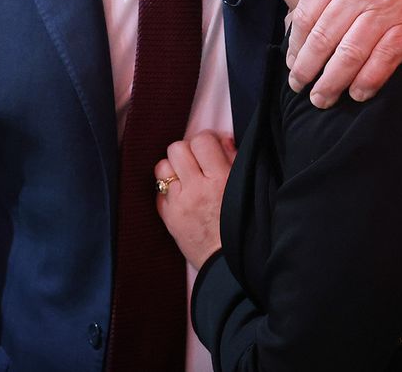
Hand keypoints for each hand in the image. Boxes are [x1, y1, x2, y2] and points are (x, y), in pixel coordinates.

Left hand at [155, 131, 236, 269]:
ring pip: (162, 166)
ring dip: (172, 168)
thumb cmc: (240, 225)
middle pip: (177, 148)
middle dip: (186, 152)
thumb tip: (221, 139)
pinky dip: (167, 190)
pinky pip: (158, 190)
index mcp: (221, 180)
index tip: (210, 149)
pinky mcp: (167, 217)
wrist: (226, 263)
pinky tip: (180, 196)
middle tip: (196, 163)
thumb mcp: (243, 187)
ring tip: (185, 178)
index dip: (206, 141)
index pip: (202, 141)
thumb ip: (233, 159)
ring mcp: (178, 204)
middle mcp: (197, 189)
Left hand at [286, 0, 401, 107]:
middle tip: (299, 86)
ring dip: (331, 83)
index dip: (294, 44)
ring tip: (321, 98)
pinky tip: (357, 93)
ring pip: (348, 56)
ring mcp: (385, 10)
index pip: (304, 16)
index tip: (292, 60)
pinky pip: (384, 61)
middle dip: (305, 70)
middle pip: (321, 41)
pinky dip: (368, 81)